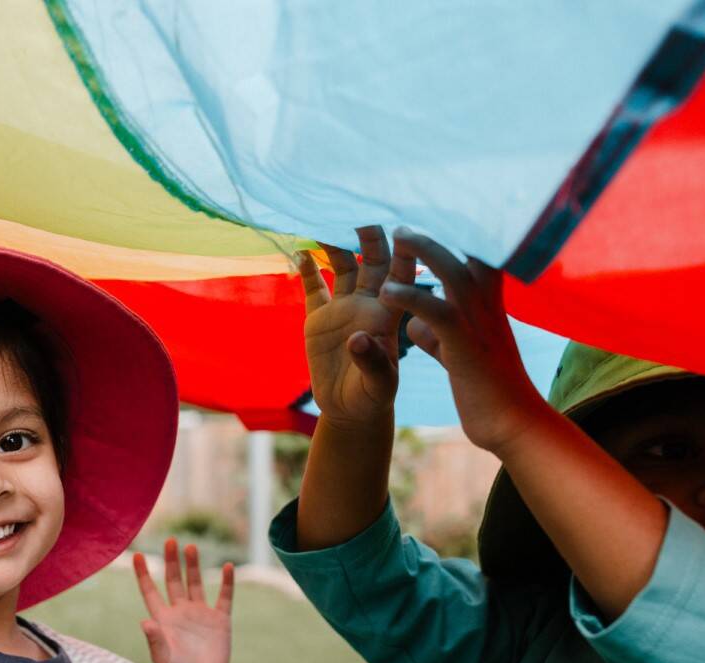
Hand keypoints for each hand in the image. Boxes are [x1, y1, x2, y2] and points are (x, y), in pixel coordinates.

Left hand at [132, 539, 232, 662]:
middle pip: (174, 581)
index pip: (150, 590)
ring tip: (191, 547)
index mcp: (163, 618)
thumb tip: (144, 622)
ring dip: (194, 566)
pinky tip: (228, 567)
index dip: (143, 574)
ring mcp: (200, 615)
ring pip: (196, 584)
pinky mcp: (219, 621)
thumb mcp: (163, 656)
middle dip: (172, 561)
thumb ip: (155, 639)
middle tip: (171, 540)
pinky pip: (224, 597)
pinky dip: (226, 583)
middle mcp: (180, 612)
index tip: (137, 555)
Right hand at [298, 226, 414, 428]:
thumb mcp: (378, 387)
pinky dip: (306, 268)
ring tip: (323, 221)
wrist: (349, 410)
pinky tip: (299, 250)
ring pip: (341, 265)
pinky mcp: (318, 317)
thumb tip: (357, 338)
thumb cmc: (373, 398)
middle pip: (372, 260)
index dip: (404, 252)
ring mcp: (343, 307)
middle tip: (358, 211)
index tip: (402, 229)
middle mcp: (368, 303)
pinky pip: (313, 286)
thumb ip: (372, 362)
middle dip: (368, 235)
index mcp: (389, 314)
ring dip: (335, 243)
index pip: (402, 276)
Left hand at [379, 228, 547, 453]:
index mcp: (485, 307)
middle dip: (436, 232)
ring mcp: (479, 323)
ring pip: (454, 272)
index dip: (453, 238)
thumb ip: (437, 336)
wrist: (511, 424)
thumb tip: (414, 326)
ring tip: (397, 232)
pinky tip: (387, 290)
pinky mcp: (465, 346)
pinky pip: (438, 312)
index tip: (429, 219)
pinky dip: (412, 298)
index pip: (473, 259)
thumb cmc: (486, 391)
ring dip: (425, 249)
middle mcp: (486, 307)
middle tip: (405, 217)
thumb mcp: (457, 356)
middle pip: (465, 254)